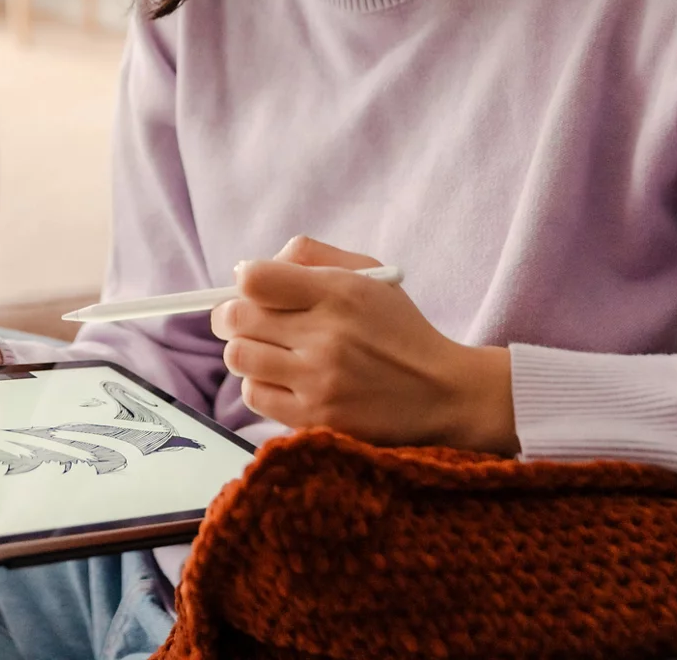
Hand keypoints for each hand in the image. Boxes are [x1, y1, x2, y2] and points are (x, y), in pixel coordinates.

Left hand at [210, 236, 517, 453]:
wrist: (443, 394)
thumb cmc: (399, 329)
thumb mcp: (370, 275)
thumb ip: (311, 257)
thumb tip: (245, 269)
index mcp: (340, 292)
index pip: (255, 279)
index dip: (244, 281)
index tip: (253, 290)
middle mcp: (326, 336)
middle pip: (236, 318)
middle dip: (232, 316)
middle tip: (245, 321)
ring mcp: (319, 381)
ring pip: (239, 358)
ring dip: (245, 352)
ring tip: (268, 351)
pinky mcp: (315, 418)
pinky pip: (253, 396)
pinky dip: (260, 385)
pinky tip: (284, 380)